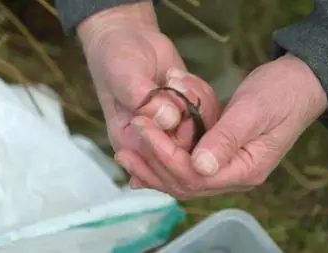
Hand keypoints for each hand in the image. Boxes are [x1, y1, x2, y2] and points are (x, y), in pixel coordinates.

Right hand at [77, 2, 218, 153]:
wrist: (129, 41)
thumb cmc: (117, 59)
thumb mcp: (123, 76)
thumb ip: (143, 99)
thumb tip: (170, 119)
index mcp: (130, 143)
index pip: (160, 160)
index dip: (174, 139)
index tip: (173, 105)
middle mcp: (153, 142)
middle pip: (188, 149)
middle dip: (189, 114)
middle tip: (174, 83)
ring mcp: (174, 130)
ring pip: (204, 132)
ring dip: (196, 99)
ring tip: (174, 77)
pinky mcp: (190, 116)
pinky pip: (211, 115)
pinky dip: (203, 94)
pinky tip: (183, 78)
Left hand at [116, 53, 327, 198]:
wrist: (298, 83)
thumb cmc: (280, 93)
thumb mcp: (254, 112)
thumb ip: (226, 140)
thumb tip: (200, 167)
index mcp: (245, 169)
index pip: (195, 175)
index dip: (164, 154)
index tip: (143, 130)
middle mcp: (233, 175)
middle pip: (183, 183)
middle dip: (151, 166)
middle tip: (122, 151)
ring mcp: (225, 167)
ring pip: (181, 177)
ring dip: (152, 165)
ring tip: (125, 154)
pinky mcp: (218, 155)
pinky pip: (185, 164)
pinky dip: (163, 159)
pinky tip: (143, 154)